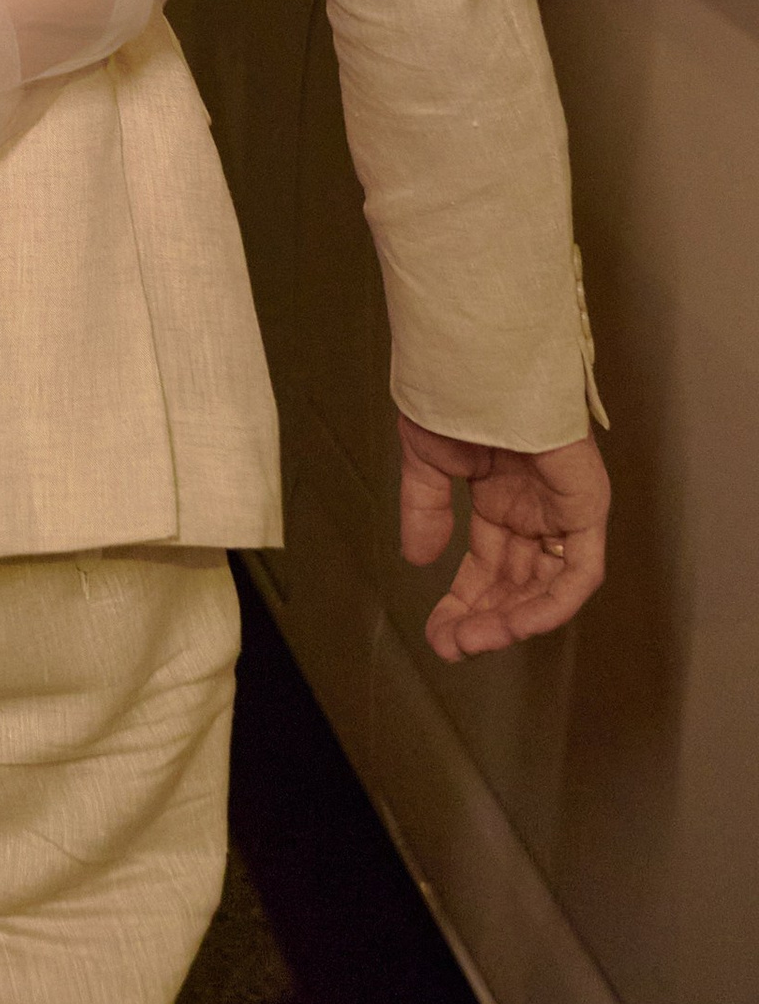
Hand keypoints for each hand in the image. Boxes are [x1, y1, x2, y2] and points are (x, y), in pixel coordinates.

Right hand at [397, 410, 609, 657]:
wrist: (475, 358)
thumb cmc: (454, 391)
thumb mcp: (427, 457)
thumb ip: (426, 508)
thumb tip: (417, 558)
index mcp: (500, 496)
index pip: (489, 566)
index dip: (465, 602)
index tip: (438, 632)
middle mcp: (535, 509)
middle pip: (517, 583)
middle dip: (484, 619)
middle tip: (451, 645)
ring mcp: (563, 508)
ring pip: (548, 586)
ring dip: (512, 619)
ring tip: (472, 639)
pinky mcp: (586, 505)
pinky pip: (579, 570)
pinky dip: (551, 603)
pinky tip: (514, 622)